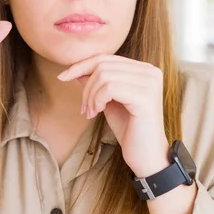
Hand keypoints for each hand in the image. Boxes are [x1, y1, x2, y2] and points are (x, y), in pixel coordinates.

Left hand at [57, 55, 169, 177]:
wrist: (146, 155)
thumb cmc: (129, 128)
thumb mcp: (108, 100)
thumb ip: (97, 83)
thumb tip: (77, 69)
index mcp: (144, 69)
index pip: (106, 58)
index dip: (82, 65)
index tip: (63, 77)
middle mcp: (150, 71)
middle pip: (103, 65)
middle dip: (86, 86)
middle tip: (84, 108)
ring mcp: (150, 82)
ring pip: (104, 76)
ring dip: (90, 96)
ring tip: (91, 112)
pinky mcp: (145, 96)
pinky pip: (110, 88)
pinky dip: (97, 100)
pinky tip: (98, 113)